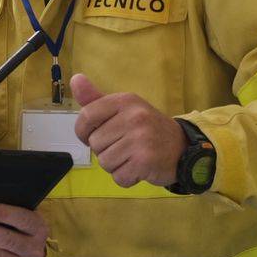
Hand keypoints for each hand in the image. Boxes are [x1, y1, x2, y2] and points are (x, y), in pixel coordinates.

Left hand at [70, 73, 183, 187]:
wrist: (181, 148)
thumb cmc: (146, 128)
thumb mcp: (123, 109)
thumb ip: (96, 99)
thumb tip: (75, 79)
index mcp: (125, 100)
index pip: (86, 116)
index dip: (84, 132)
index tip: (96, 135)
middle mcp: (133, 116)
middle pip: (95, 143)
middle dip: (106, 150)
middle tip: (126, 146)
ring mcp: (140, 139)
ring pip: (105, 162)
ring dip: (116, 165)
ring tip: (132, 156)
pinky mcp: (145, 161)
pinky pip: (119, 177)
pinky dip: (126, 178)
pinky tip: (139, 168)